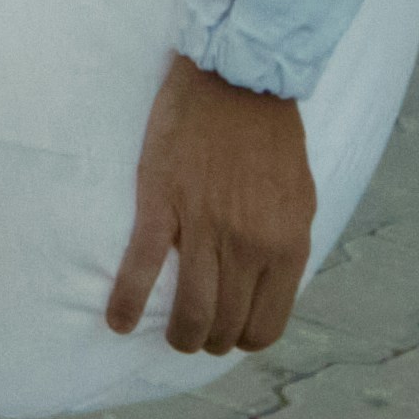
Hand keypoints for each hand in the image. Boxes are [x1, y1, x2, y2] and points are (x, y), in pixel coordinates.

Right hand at [106, 54, 317, 354]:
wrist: (237, 78)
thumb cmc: (272, 137)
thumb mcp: (301, 201)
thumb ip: (286, 248)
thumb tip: (269, 287)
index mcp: (286, 247)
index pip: (265, 326)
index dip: (244, 340)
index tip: (229, 334)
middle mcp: (247, 247)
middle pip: (224, 325)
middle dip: (208, 340)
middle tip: (195, 333)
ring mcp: (203, 228)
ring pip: (189, 311)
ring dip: (177, 335)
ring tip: (168, 335)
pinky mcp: (162, 205)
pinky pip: (140, 268)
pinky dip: (126, 302)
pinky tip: (117, 321)